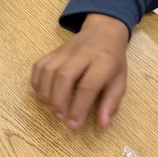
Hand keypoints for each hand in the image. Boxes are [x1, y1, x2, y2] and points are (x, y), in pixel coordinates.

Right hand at [31, 14, 128, 128]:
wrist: (102, 31)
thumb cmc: (113, 60)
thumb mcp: (120, 81)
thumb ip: (111, 102)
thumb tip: (102, 124)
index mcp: (103, 61)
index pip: (88, 85)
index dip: (79, 107)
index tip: (74, 124)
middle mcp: (82, 53)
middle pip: (64, 77)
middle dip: (59, 101)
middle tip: (61, 117)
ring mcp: (65, 50)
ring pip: (49, 71)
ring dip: (47, 94)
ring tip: (53, 109)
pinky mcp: (53, 51)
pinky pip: (39, 66)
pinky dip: (37, 83)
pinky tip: (43, 96)